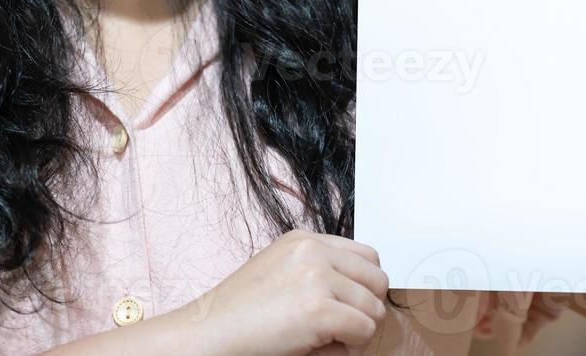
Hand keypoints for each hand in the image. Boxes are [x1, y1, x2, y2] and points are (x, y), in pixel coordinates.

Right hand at [178, 229, 389, 355]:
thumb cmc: (238, 317)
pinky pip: (364, 332)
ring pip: (375, 309)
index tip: (347, 307)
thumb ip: (317, 271)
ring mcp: (316, 277)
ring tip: (322, 339)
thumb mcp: (279, 273)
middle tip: (338, 329)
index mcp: (303, 240)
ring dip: (356, 331)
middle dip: (366, 308)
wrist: (207, 335)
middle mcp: (312, 251)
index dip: (363, 287)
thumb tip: (364, 292)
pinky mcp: (319, 310)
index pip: (367, 256)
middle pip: (378, 279)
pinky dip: (348, 348)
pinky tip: (316, 348)